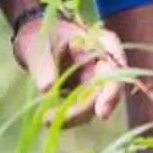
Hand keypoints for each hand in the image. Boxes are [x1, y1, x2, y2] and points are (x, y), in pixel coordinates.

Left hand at [12, 11, 127, 127]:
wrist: (37, 38)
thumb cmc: (41, 33)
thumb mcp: (38, 45)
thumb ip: (43, 63)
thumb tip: (47, 88)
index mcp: (101, 43)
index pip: (116, 66)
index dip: (112, 91)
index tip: (101, 113)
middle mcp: (105, 63)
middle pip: (106, 93)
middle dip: (84, 110)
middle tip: (54, 119)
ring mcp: (96, 79)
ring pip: (95, 105)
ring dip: (74, 117)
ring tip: (46, 119)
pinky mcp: (86, 92)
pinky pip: (83, 109)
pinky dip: (69, 117)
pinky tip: (49, 118)